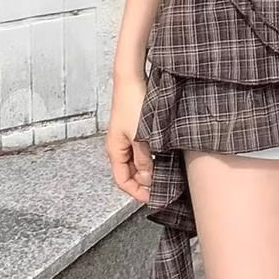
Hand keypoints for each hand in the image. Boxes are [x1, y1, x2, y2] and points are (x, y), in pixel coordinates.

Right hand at [105, 71, 152, 203]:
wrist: (131, 79)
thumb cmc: (133, 104)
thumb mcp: (141, 136)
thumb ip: (145, 160)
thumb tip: (148, 179)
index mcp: (115, 151)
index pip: (122, 181)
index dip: (136, 192)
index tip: (152, 198)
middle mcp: (118, 146)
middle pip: (129, 173)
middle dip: (143, 183)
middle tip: (161, 189)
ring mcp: (125, 138)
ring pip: (136, 162)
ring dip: (148, 169)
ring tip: (164, 174)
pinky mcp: (133, 129)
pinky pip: (140, 151)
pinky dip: (149, 157)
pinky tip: (161, 156)